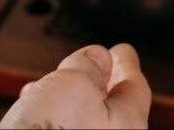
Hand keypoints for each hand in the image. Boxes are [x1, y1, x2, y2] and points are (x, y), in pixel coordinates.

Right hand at [0, 44, 150, 128]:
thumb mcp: (74, 81)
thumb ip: (90, 64)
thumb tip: (97, 58)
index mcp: (127, 124)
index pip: (135, 87)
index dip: (126, 63)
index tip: (122, 51)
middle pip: (113, 104)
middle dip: (99, 79)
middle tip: (96, 62)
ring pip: (87, 116)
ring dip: (71, 94)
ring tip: (52, 81)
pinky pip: (67, 128)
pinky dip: (56, 113)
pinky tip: (37, 103)